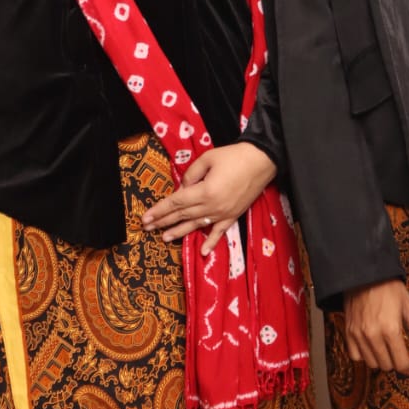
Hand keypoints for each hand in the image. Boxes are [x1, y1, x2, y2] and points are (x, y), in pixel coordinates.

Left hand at [142, 142, 276, 255]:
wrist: (262, 160)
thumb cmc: (234, 156)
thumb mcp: (208, 158)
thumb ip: (191, 174)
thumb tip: (181, 189)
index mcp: (204, 191)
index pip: (176, 202)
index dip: (160, 210)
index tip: (146, 218)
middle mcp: (212, 206)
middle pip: (183, 215)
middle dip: (164, 221)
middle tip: (148, 228)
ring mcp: (223, 213)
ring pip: (197, 225)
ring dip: (180, 232)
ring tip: (165, 237)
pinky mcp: (233, 216)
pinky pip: (220, 232)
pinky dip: (211, 242)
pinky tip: (203, 252)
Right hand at [343, 279, 408, 373]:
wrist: (366, 274)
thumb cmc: (389, 287)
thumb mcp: (408, 306)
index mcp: (391, 329)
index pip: (401, 362)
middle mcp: (373, 335)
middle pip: (387, 365)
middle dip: (397, 362)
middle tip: (401, 352)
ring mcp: (359, 335)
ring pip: (372, 363)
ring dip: (382, 360)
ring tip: (387, 349)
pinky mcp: (348, 332)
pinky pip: (355, 356)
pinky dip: (364, 356)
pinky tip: (372, 347)